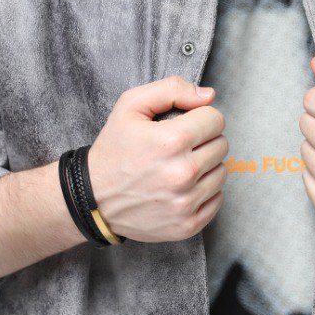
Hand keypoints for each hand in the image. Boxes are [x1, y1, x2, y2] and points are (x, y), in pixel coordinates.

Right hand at [87, 76, 227, 242]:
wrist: (92, 198)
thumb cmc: (114, 149)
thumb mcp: (131, 105)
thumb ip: (172, 89)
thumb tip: (209, 96)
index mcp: (172, 140)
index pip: (216, 120)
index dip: (199, 118)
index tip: (183, 125)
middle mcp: (183, 174)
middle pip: (222, 145)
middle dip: (204, 140)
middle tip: (179, 147)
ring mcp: (186, 203)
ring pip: (222, 172)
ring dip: (206, 166)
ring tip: (179, 166)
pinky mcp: (187, 225)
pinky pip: (217, 200)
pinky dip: (204, 192)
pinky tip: (182, 187)